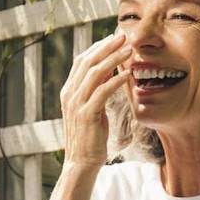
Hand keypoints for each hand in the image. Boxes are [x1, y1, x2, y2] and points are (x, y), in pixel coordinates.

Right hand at [59, 31, 131, 167]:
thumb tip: (109, 71)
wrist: (81, 163)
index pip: (82, 60)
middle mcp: (70, 94)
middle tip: (124, 36)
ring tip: (130, 50)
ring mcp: (76, 104)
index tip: (115, 38)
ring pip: (95, 73)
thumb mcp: (93, 108)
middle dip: (107, 46)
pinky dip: (116, 80)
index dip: (99, 47)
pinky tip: (128, 73)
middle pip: (88, 62)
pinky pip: (102, 91)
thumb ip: (97, 90)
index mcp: (69, 91)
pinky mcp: (87, 114)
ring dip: (114, 59)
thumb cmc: (90, 137)